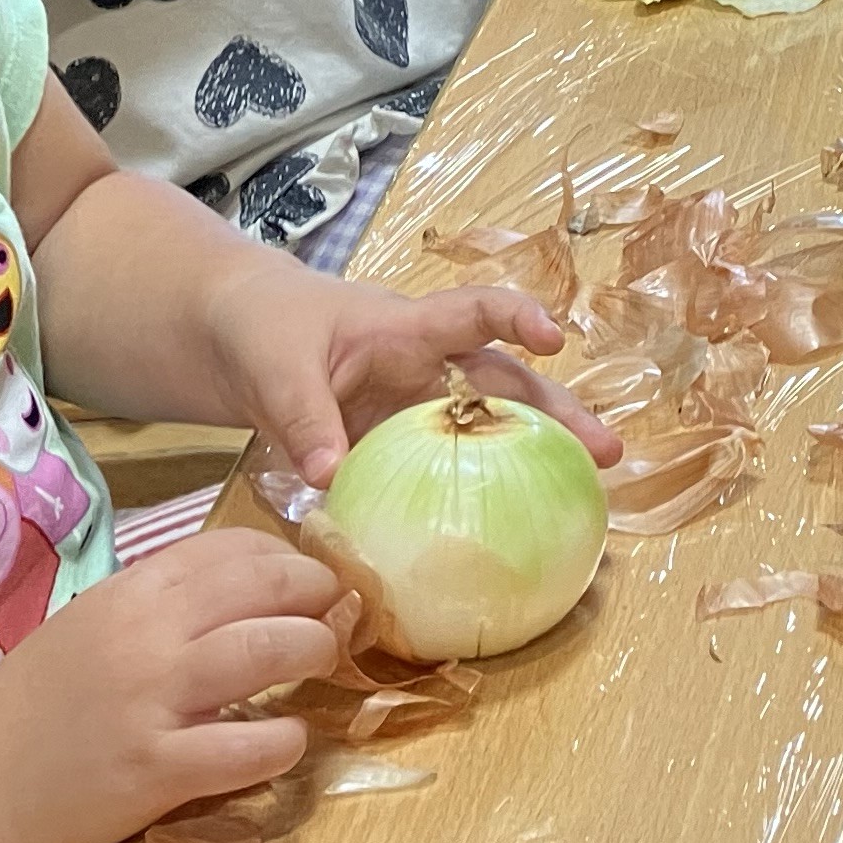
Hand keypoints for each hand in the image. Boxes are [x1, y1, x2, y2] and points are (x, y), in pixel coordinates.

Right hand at [0, 529, 340, 842]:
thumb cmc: (44, 700)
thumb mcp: (100, 621)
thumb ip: (170, 599)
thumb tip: (262, 580)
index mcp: (133, 592)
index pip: (237, 548)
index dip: (290, 558)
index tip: (309, 581)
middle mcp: (147, 635)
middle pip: (269, 586)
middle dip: (320, 595)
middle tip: (333, 618)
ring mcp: (153, 701)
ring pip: (271, 651)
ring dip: (316, 652)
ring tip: (320, 664)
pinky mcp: (157, 770)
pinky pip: (250, 747)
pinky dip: (286, 741)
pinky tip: (286, 739)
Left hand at [204, 260, 627, 488]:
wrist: (235, 337)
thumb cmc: (265, 331)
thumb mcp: (277, 368)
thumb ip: (304, 418)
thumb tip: (331, 478)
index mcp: (406, 330)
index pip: (473, 312)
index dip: (515, 320)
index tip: (554, 341)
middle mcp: (428, 368)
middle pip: (507, 382)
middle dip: (560, 413)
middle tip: (607, 451)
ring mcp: (418, 409)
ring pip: (489, 428)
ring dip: (537, 456)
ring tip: (588, 494)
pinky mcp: (398, 447)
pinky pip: (444, 470)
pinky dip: (477, 494)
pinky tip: (506, 531)